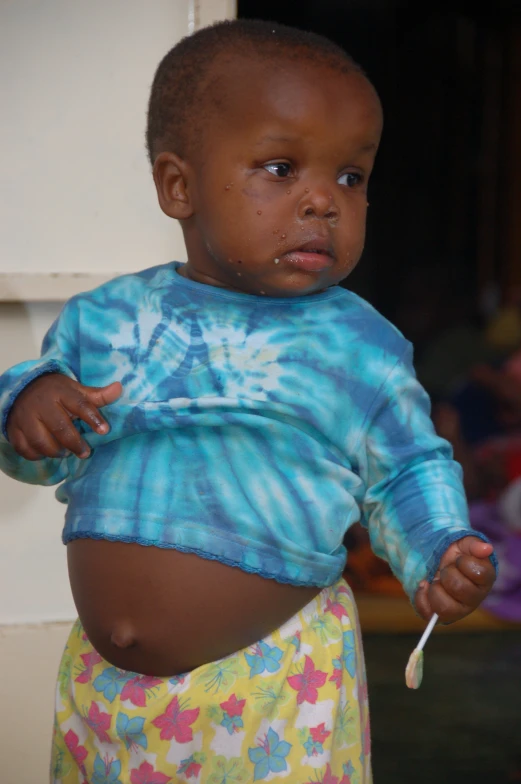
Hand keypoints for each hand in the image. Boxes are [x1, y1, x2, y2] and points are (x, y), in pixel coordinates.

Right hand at [6, 373, 121, 459]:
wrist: (24, 388)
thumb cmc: (57, 393)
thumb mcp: (77, 391)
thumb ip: (98, 396)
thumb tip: (119, 388)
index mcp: (61, 393)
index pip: (80, 405)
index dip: (93, 418)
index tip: (105, 430)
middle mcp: (42, 404)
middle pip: (60, 426)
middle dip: (74, 443)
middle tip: (85, 452)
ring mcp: (26, 416)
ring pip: (40, 440)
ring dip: (54, 451)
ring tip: (64, 453)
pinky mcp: (14, 428)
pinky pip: (24, 447)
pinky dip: (35, 455)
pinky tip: (44, 454)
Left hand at [414, 537, 494, 623]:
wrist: (439, 561)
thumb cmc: (457, 555)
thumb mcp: (464, 544)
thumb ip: (474, 545)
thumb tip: (486, 548)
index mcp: (484, 580)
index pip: (478, 572)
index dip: (464, 562)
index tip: (460, 559)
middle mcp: (474, 598)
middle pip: (459, 588)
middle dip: (447, 573)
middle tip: (446, 569)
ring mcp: (458, 610)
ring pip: (445, 608)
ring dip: (435, 589)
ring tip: (436, 580)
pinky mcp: (441, 615)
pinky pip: (428, 614)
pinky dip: (421, 598)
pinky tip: (424, 585)